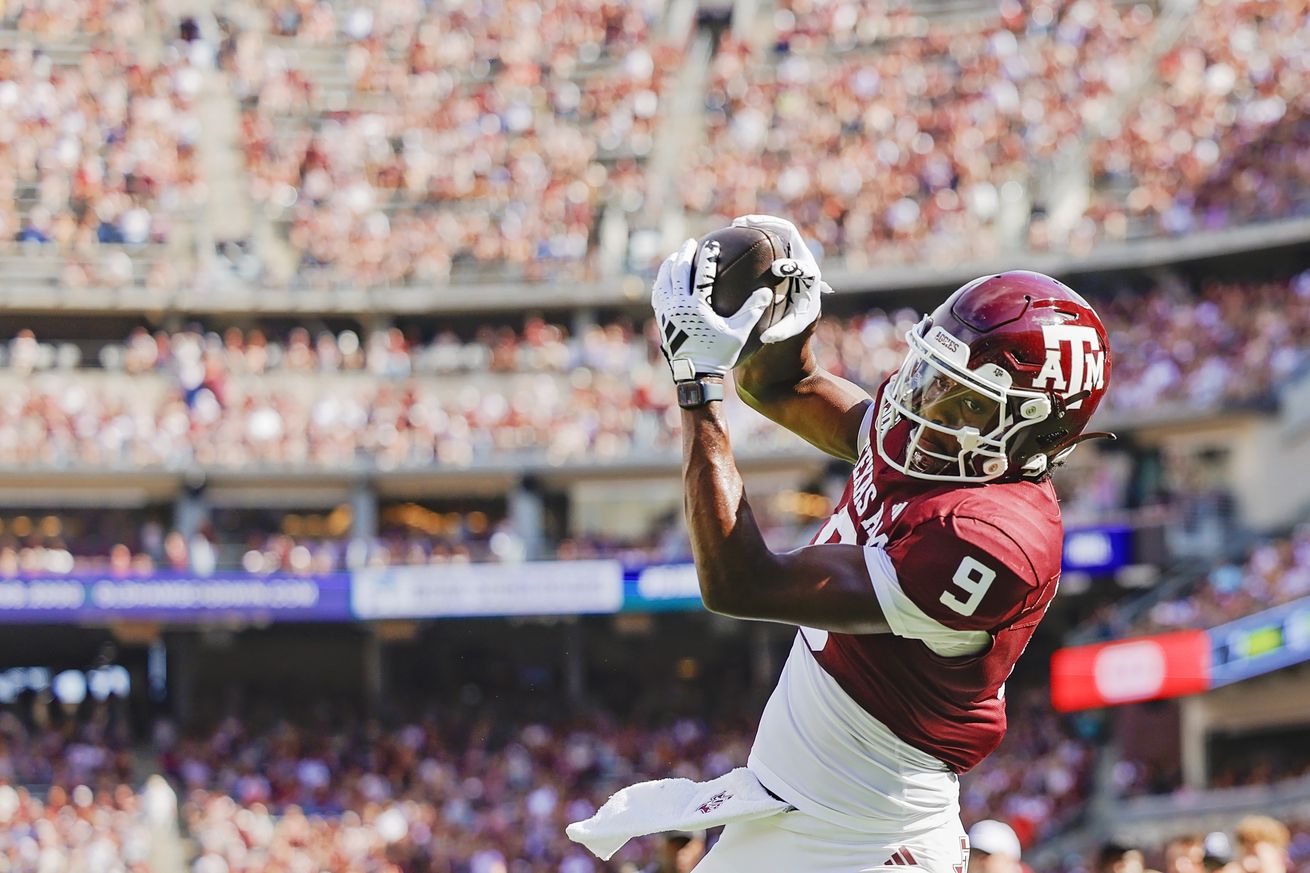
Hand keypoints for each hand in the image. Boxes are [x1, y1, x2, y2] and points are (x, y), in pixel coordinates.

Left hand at [652, 238, 772, 380]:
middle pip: (679, 271)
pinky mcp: (662, 319)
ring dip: (670, 265)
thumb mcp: (739, 332)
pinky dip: (661, 282)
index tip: (713, 245)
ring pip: (664, 280)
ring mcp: (667, 312)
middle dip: (685, 254)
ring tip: (675, 256)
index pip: (703, 273)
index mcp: (697, 306)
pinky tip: (665, 279)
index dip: (708, 257)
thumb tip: (766, 290)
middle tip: (691, 243)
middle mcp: (679, 306)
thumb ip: (753, 310)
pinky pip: (658, 295)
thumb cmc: (719, 354)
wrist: (695, 374)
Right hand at [730, 214, 831, 342]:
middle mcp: (804, 258)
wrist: (804, 305)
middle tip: (748, 227)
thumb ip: (781, 332)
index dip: (792, 266)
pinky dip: (753, 230)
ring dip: (759, 222)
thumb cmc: (796, 317)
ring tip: (737, 223)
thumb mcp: (791, 328)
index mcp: (810, 277)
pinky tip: (733, 232)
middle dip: (771, 226)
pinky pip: (769, 233)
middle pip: (791, 235)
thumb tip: (766, 337)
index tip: (776, 268)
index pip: (804, 267)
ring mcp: (794, 250)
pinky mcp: (784, 248)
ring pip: (778, 229)